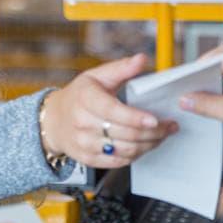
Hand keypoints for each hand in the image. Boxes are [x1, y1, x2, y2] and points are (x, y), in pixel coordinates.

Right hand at [41, 54, 179, 168]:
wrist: (54, 120)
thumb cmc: (79, 95)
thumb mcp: (97, 76)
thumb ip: (122, 68)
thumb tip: (142, 59)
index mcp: (86, 98)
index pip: (113, 111)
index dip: (136, 118)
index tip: (155, 119)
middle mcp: (83, 123)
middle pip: (125, 134)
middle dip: (153, 132)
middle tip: (169, 126)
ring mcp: (85, 143)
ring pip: (125, 150)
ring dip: (149, 145)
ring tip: (161, 135)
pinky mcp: (89, 159)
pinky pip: (119, 162)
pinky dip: (137, 155)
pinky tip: (145, 145)